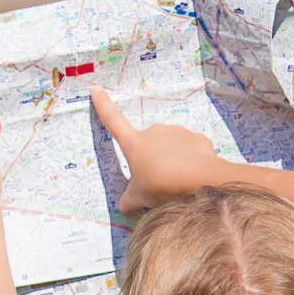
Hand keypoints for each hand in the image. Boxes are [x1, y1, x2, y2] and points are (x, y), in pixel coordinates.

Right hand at [87, 88, 224, 211]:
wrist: (196, 180)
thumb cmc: (159, 186)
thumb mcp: (138, 198)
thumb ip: (129, 199)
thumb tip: (123, 205)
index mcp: (134, 144)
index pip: (113, 121)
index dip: (103, 106)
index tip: (96, 89)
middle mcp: (154, 132)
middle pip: (149, 144)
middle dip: (152, 159)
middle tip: (158, 181)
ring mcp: (176, 132)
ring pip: (171, 147)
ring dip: (172, 159)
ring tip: (177, 181)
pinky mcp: (196, 138)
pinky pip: (190, 150)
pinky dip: (191, 161)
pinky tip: (193, 175)